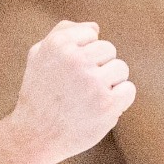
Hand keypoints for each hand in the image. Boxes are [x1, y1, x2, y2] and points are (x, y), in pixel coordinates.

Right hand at [8, 20, 135, 163]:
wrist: (35, 136)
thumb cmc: (39, 94)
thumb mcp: (39, 55)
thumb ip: (63, 33)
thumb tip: (95, 27)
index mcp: (58, 44)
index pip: (92, 33)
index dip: (84, 52)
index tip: (70, 70)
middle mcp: (75, 60)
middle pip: (109, 49)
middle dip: (99, 66)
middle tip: (81, 86)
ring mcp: (92, 82)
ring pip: (121, 68)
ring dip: (110, 83)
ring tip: (91, 97)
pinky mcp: (107, 104)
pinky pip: (129, 90)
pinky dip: (120, 100)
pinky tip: (101, 107)